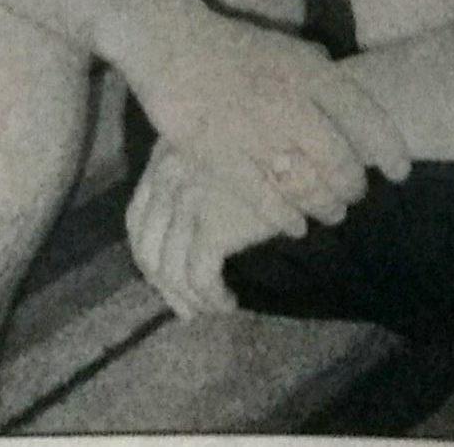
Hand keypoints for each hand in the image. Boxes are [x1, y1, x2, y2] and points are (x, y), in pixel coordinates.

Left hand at [126, 139, 324, 320]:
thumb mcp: (226, 145)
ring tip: (208, 309)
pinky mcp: (216, 225)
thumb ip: (199, 170)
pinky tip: (228, 303)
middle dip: (162, 283)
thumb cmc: (278, 145)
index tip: (163, 274)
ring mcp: (190, 199)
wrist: (315, 149)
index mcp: (167, 153)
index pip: (138, 215)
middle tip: (183, 305)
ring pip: (169, 268)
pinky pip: (200, 278)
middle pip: (147, 244)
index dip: (148, 252)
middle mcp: (169, 173)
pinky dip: (210, 299)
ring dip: (186, 298)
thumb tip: (184, 224)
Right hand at [137, 13, 410, 225]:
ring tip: (333, 212)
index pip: (365, 115)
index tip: (402, 171)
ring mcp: (254, 130)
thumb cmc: (234, 47)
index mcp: (309, 70)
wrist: (173, 45)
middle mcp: (288, 101)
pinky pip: (265, 199)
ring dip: (326, 205)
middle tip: (358, 194)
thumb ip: (318, 71)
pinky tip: (296, 226)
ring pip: (306, 184)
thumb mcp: (286, 47)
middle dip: (354, 185)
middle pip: (339, 159)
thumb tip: (350, 92)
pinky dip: (286, 218)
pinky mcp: (220, 156)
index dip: (389, 147)